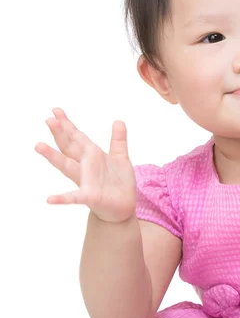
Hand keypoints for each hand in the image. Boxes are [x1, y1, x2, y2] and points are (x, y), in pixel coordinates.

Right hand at [35, 108, 136, 223]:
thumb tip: (117, 120)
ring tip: (39, 146)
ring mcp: (85, 181)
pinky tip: (50, 199)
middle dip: (61, 134)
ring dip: (54, 157)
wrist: (123, 206)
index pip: (78, 138)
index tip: (56, 110)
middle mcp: (85, 167)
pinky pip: (75, 197)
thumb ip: (118, 140)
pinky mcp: (90, 196)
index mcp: (92, 156)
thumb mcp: (120, 157)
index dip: (68, 125)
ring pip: (67, 166)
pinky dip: (63, 198)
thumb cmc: (118, 182)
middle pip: (70, 148)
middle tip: (48, 119)